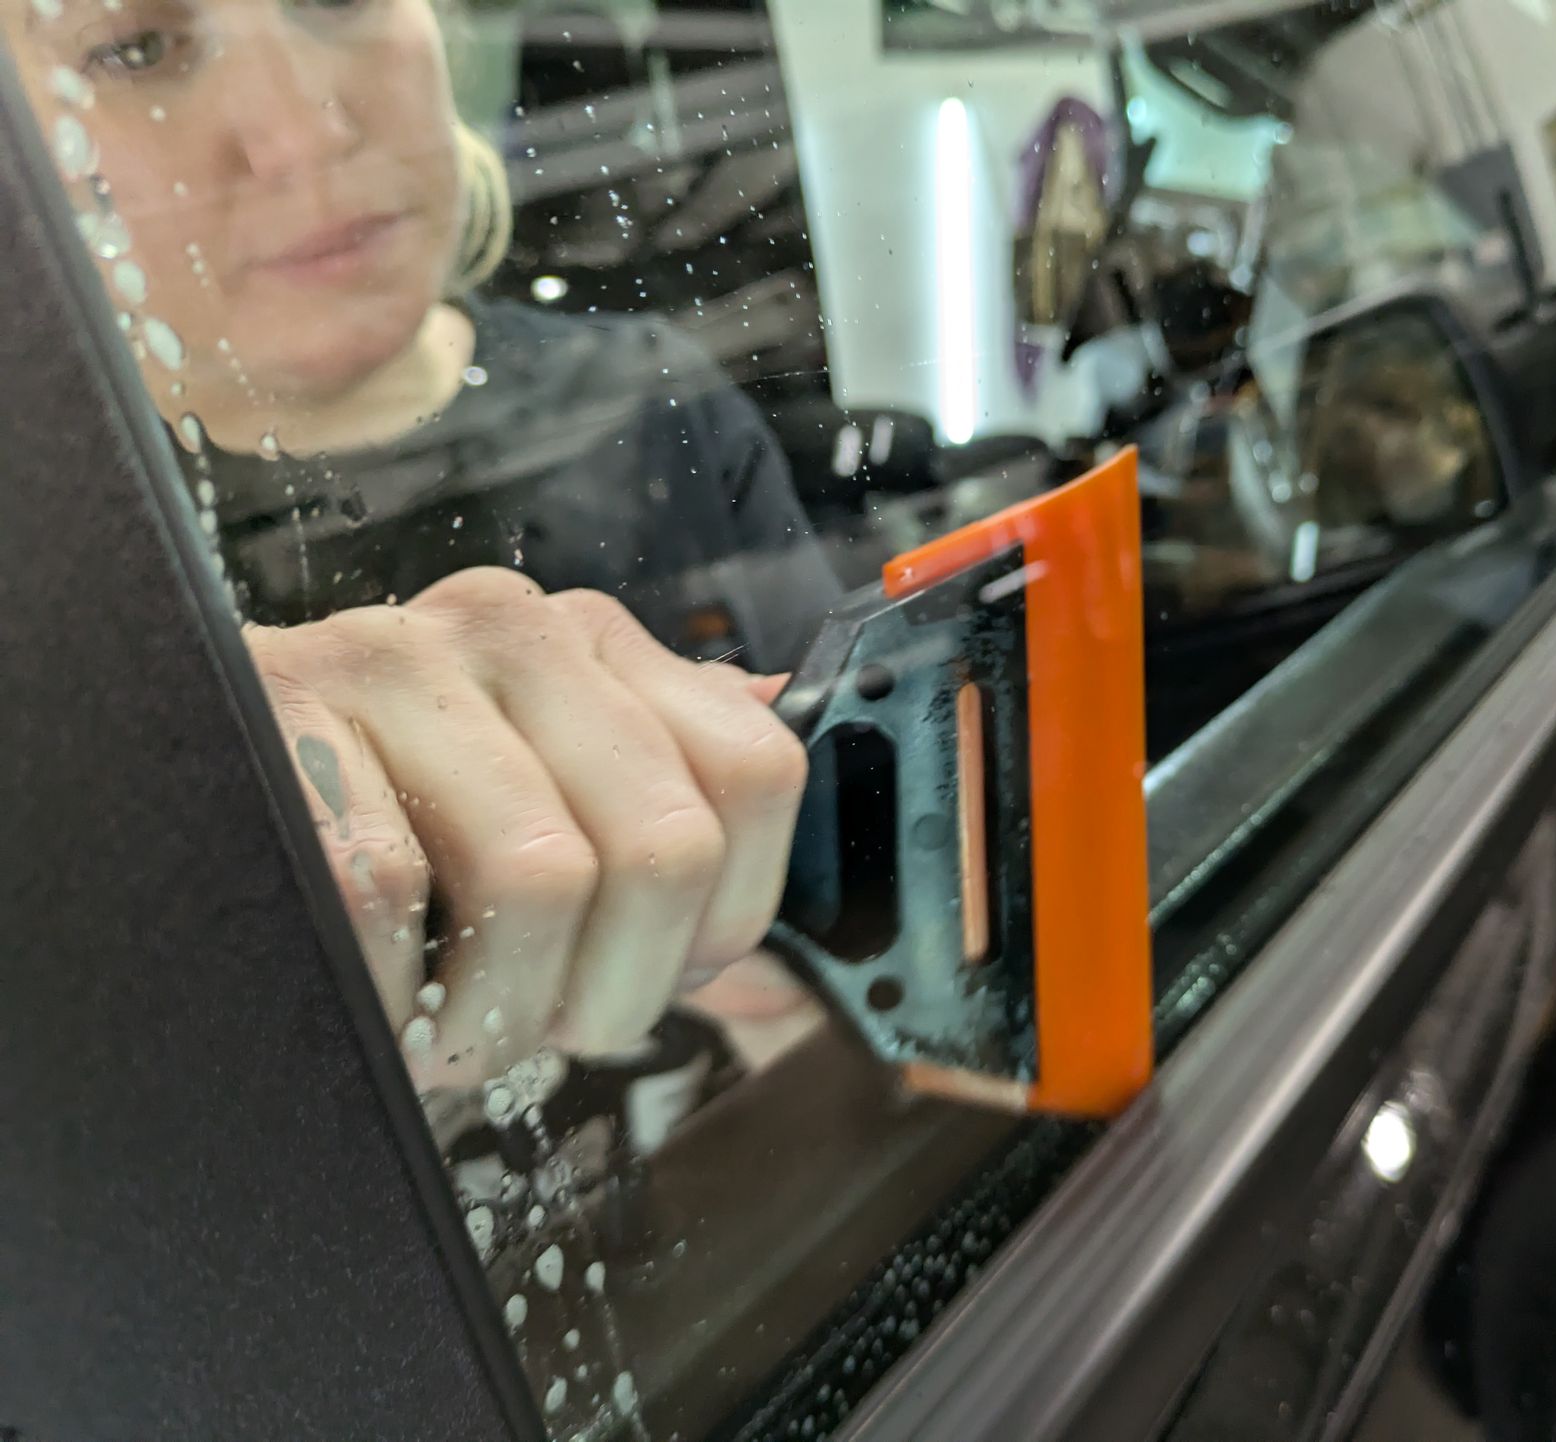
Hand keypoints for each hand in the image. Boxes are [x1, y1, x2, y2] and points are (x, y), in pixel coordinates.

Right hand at [245, 567, 808, 1089]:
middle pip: (662, 844)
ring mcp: (392, 657)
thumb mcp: (551, 837)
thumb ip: (672, 888)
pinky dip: (384, 987)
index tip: (652, 970)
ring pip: (538, 877)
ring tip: (438, 1018)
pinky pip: (384, 894)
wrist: (188, 817)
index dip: (725, 916)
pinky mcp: (280, 712)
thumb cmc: (388, 849)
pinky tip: (364, 987)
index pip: (755, 773)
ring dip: (493, 1010)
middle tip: (534, 1024)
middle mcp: (512, 629)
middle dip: (610, 990)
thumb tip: (793, 989)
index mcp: (601, 649)